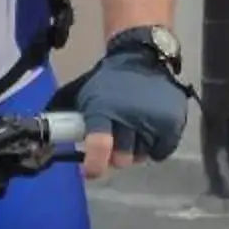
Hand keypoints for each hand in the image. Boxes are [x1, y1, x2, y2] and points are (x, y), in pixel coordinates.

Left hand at [66, 34, 189, 179]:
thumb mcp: (87, 97)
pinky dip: (154, 147)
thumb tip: (56, 144)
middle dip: (116, 155)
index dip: (95, 164)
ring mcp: (153, 120)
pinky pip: (160, 152)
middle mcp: (129, 117)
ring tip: (136, 131)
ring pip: (141, 157)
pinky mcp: (172, 122)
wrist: (142, 56)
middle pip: (122, 158)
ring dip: (136, 149)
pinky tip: (150, 132)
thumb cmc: (110, 82)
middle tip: (117, 142)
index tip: (91, 172)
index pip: (99, 144)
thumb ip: (76, 123)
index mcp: (103, 109)